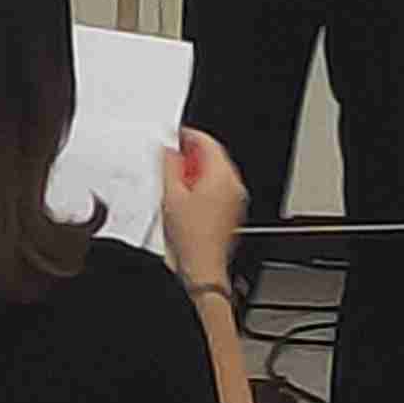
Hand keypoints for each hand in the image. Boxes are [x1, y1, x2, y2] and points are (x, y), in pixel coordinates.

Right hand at [162, 130, 249, 285]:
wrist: (202, 267)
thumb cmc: (191, 238)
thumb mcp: (171, 195)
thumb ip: (169, 166)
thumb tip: (168, 151)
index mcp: (222, 177)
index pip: (209, 143)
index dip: (190, 136)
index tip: (176, 134)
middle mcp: (234, 186)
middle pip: (214, 159)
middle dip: (192, 155)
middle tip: (173, 155)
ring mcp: (235, 200)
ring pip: (216, 175)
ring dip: (197, 171)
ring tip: (176, 179)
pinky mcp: (232, 212)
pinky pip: (219, 190)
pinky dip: (203, 187)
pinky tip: (186, 197)